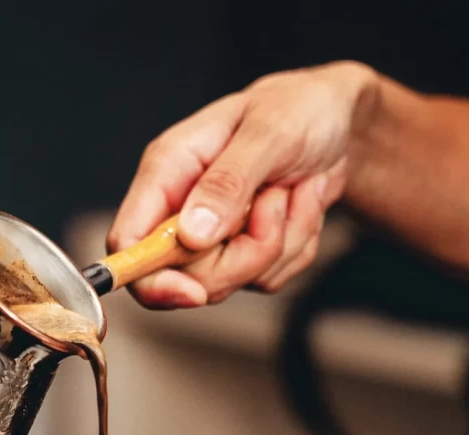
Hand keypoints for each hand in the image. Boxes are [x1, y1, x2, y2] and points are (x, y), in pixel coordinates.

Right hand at [108, 61, 377, 307]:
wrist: (340, 120)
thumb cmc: (299, 108)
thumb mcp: (269, 133)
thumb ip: (227, 183)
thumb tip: (192, 235)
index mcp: (167, 172)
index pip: (128, 241)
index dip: (148, 277)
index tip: (191, 292)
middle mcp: (180, 208)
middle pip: (186, 277)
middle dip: (244, 255)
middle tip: (276, 205)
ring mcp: (210, 236)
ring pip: (231, 282)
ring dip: (280, 242)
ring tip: (292, 191)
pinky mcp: (243, 251)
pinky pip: (266, 278)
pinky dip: (297, 244)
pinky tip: (301, 202)